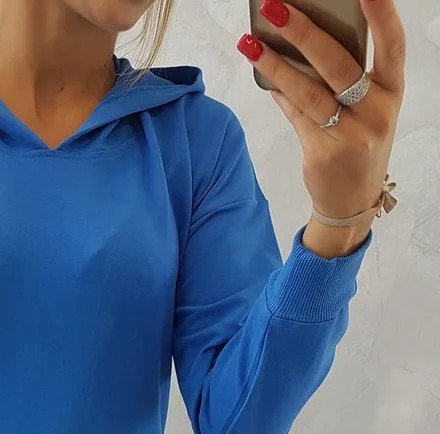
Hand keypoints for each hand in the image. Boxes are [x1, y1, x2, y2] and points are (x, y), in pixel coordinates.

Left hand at [237, 0, 404, 256]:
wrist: (350, 203)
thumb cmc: (358, 144)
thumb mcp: (366, 111)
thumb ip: (343, 79)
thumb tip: (301, 40)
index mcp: (392, 92)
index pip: (392, 46)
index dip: (383, 17)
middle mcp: (377, 112)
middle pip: (338, 64)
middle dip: (304, 31)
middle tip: (276, 7)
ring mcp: (351, 135)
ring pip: (309, 91)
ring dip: (276, 64)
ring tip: (251, 43)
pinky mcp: (323, 153)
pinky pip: (296, 114)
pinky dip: (279, 92)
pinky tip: (263, 74)